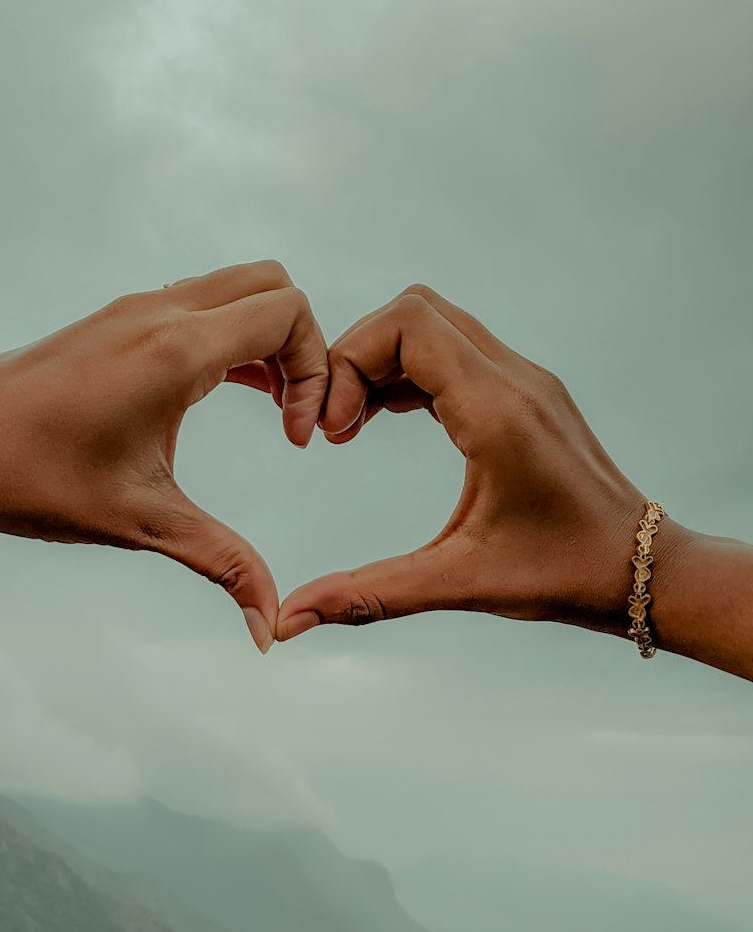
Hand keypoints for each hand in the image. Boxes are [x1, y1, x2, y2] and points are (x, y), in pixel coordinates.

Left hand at [0, 260, 328, 650]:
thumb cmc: (33, 478)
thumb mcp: (142, 523)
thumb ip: (222, 564)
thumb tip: (268, 631)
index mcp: (176, 348)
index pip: (287, 312)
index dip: (316, 371)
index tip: (295, 436)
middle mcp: (158, 313)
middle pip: (271, 285)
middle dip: (302, 346)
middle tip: (292, 416)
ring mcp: (131, 311)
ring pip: (233, 290)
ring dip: (264, 341)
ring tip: (268, 410)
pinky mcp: (112, 324)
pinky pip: (195, 306)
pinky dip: (227, 338)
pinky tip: (221, 397)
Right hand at [277, 285, 647, 641]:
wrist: (640, 569)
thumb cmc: (562, 575)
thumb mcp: (460, 584)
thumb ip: (369, 595)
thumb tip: (290, 620)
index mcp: (499, 411)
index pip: (407, 323)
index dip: (349, 362)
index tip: (330, 433)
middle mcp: (515, 380)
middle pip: (414, 310)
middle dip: (356, 356)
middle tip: (333, 428)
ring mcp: (525, 381)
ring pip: (434, 326)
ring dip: (381, 363)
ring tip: (349, 429)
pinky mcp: (526, 394)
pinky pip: (454, 353)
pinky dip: (409, 374)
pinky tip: (382, 422)